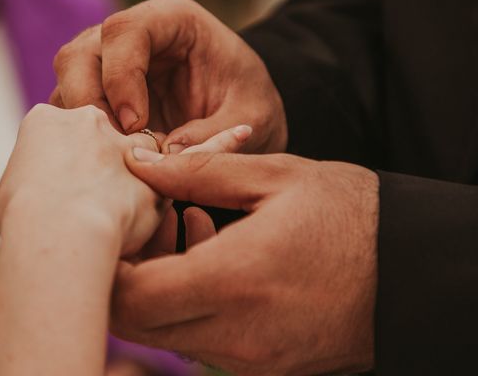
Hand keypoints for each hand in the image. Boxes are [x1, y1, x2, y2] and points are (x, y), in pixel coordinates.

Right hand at [0, 104, 164, 255]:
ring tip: (119, 211)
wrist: (61, 231)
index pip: (58, 129)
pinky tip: (138, 220)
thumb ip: (27, 183)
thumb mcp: (5, 195)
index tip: (60, 187)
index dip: (61, 159)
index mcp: (45, 120)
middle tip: (91, 200)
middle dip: (99, 160)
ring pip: (137, 148)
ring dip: (133, 172)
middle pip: (98, 132)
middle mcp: (86, 120)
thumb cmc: (23, 220)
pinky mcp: (152, 167)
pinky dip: (153, 197)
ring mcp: (121, 140)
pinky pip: (160, 178)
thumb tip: (31, 195)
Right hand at [50, 0, 286, 153]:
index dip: (120, 77)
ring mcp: (108, 63)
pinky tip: (111, 160)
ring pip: (67, 84)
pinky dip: (83, 137)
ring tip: (117, 158)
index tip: (137, 125)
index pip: (124, 31)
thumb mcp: (252, 117)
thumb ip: (215, 134)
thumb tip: (165, 155)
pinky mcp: (99, 93)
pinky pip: (71, 111)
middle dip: (88, 104)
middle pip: (78, 55)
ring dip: (82, 125)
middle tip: (117, 147)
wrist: (242, 108)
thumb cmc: (249, 101)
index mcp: (172, 20)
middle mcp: (131, 35)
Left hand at [112, 151, 378, 374]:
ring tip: (189, 226)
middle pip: (136, 323)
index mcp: (233, 280)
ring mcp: (247, 358)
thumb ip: (197, 171)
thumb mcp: (273, 177)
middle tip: (151, 224)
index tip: (121, 223)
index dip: (108, 263)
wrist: (410, 271)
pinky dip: (189, 301)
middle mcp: (234, 333)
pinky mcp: (260, 365)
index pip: (130, 298)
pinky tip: (214, 250)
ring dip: (158, 285)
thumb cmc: (347, 216)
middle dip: (126, 275)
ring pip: (165, 332)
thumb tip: (138, 163)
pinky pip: (199, 339)